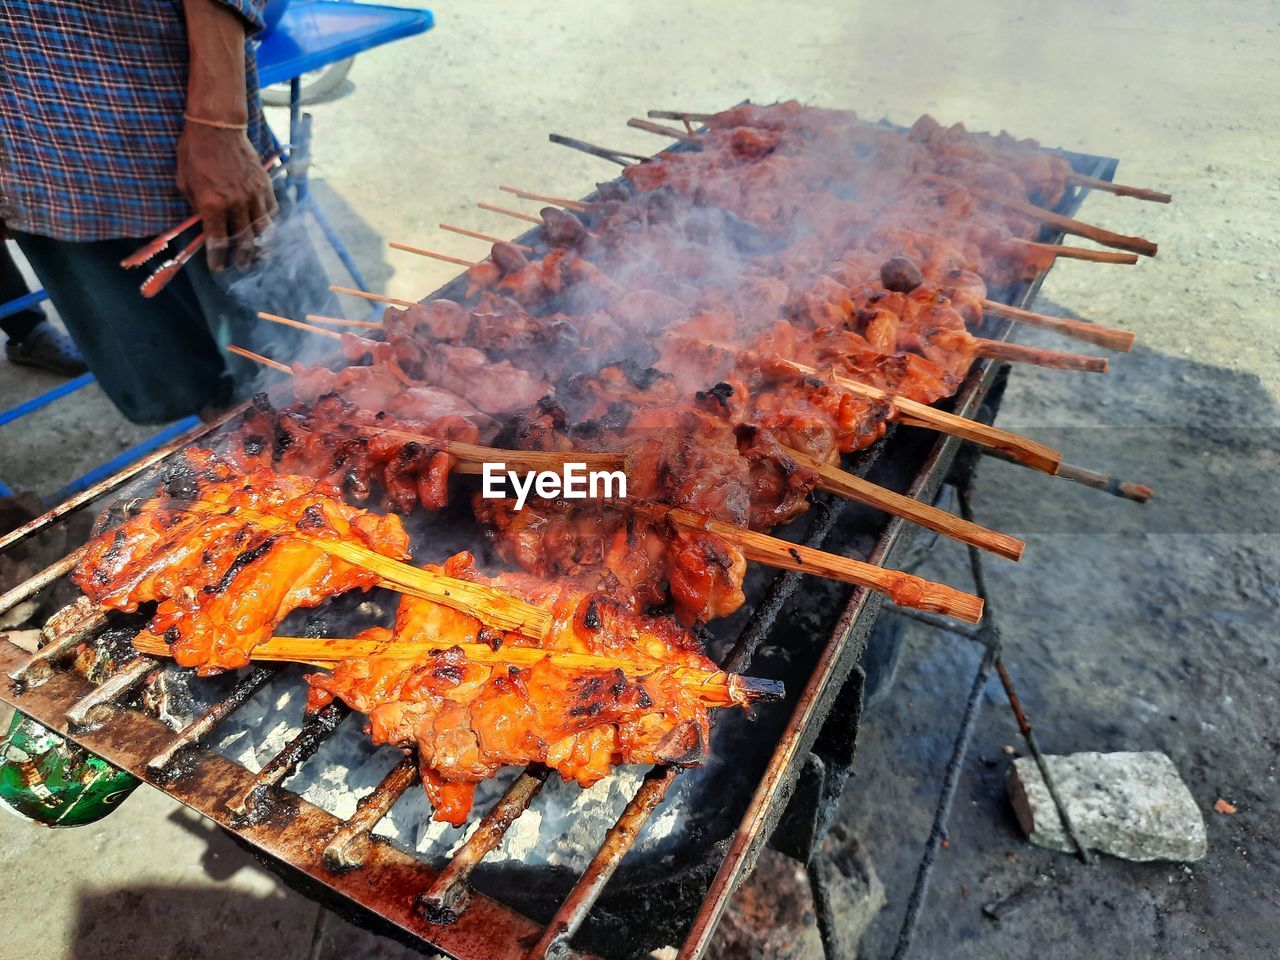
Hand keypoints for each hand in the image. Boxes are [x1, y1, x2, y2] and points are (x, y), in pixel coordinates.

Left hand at [176, 123, 276, 269]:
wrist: (217, 126)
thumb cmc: (195, 152)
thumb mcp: (184, 182)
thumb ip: (196, 206)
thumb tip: (205, 222)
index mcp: (212, 205)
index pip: (218, 242)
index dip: (218, 259)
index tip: (219, 267)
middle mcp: (235, 204)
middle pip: (243, 241)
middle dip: (242, 258)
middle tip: (242, 266)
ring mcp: (253, 195)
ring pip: (262, 230)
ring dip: (261, 247)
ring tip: (260, 257)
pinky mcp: (264, 185)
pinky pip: (271, 211)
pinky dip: (270, 224)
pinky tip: (267, 231)